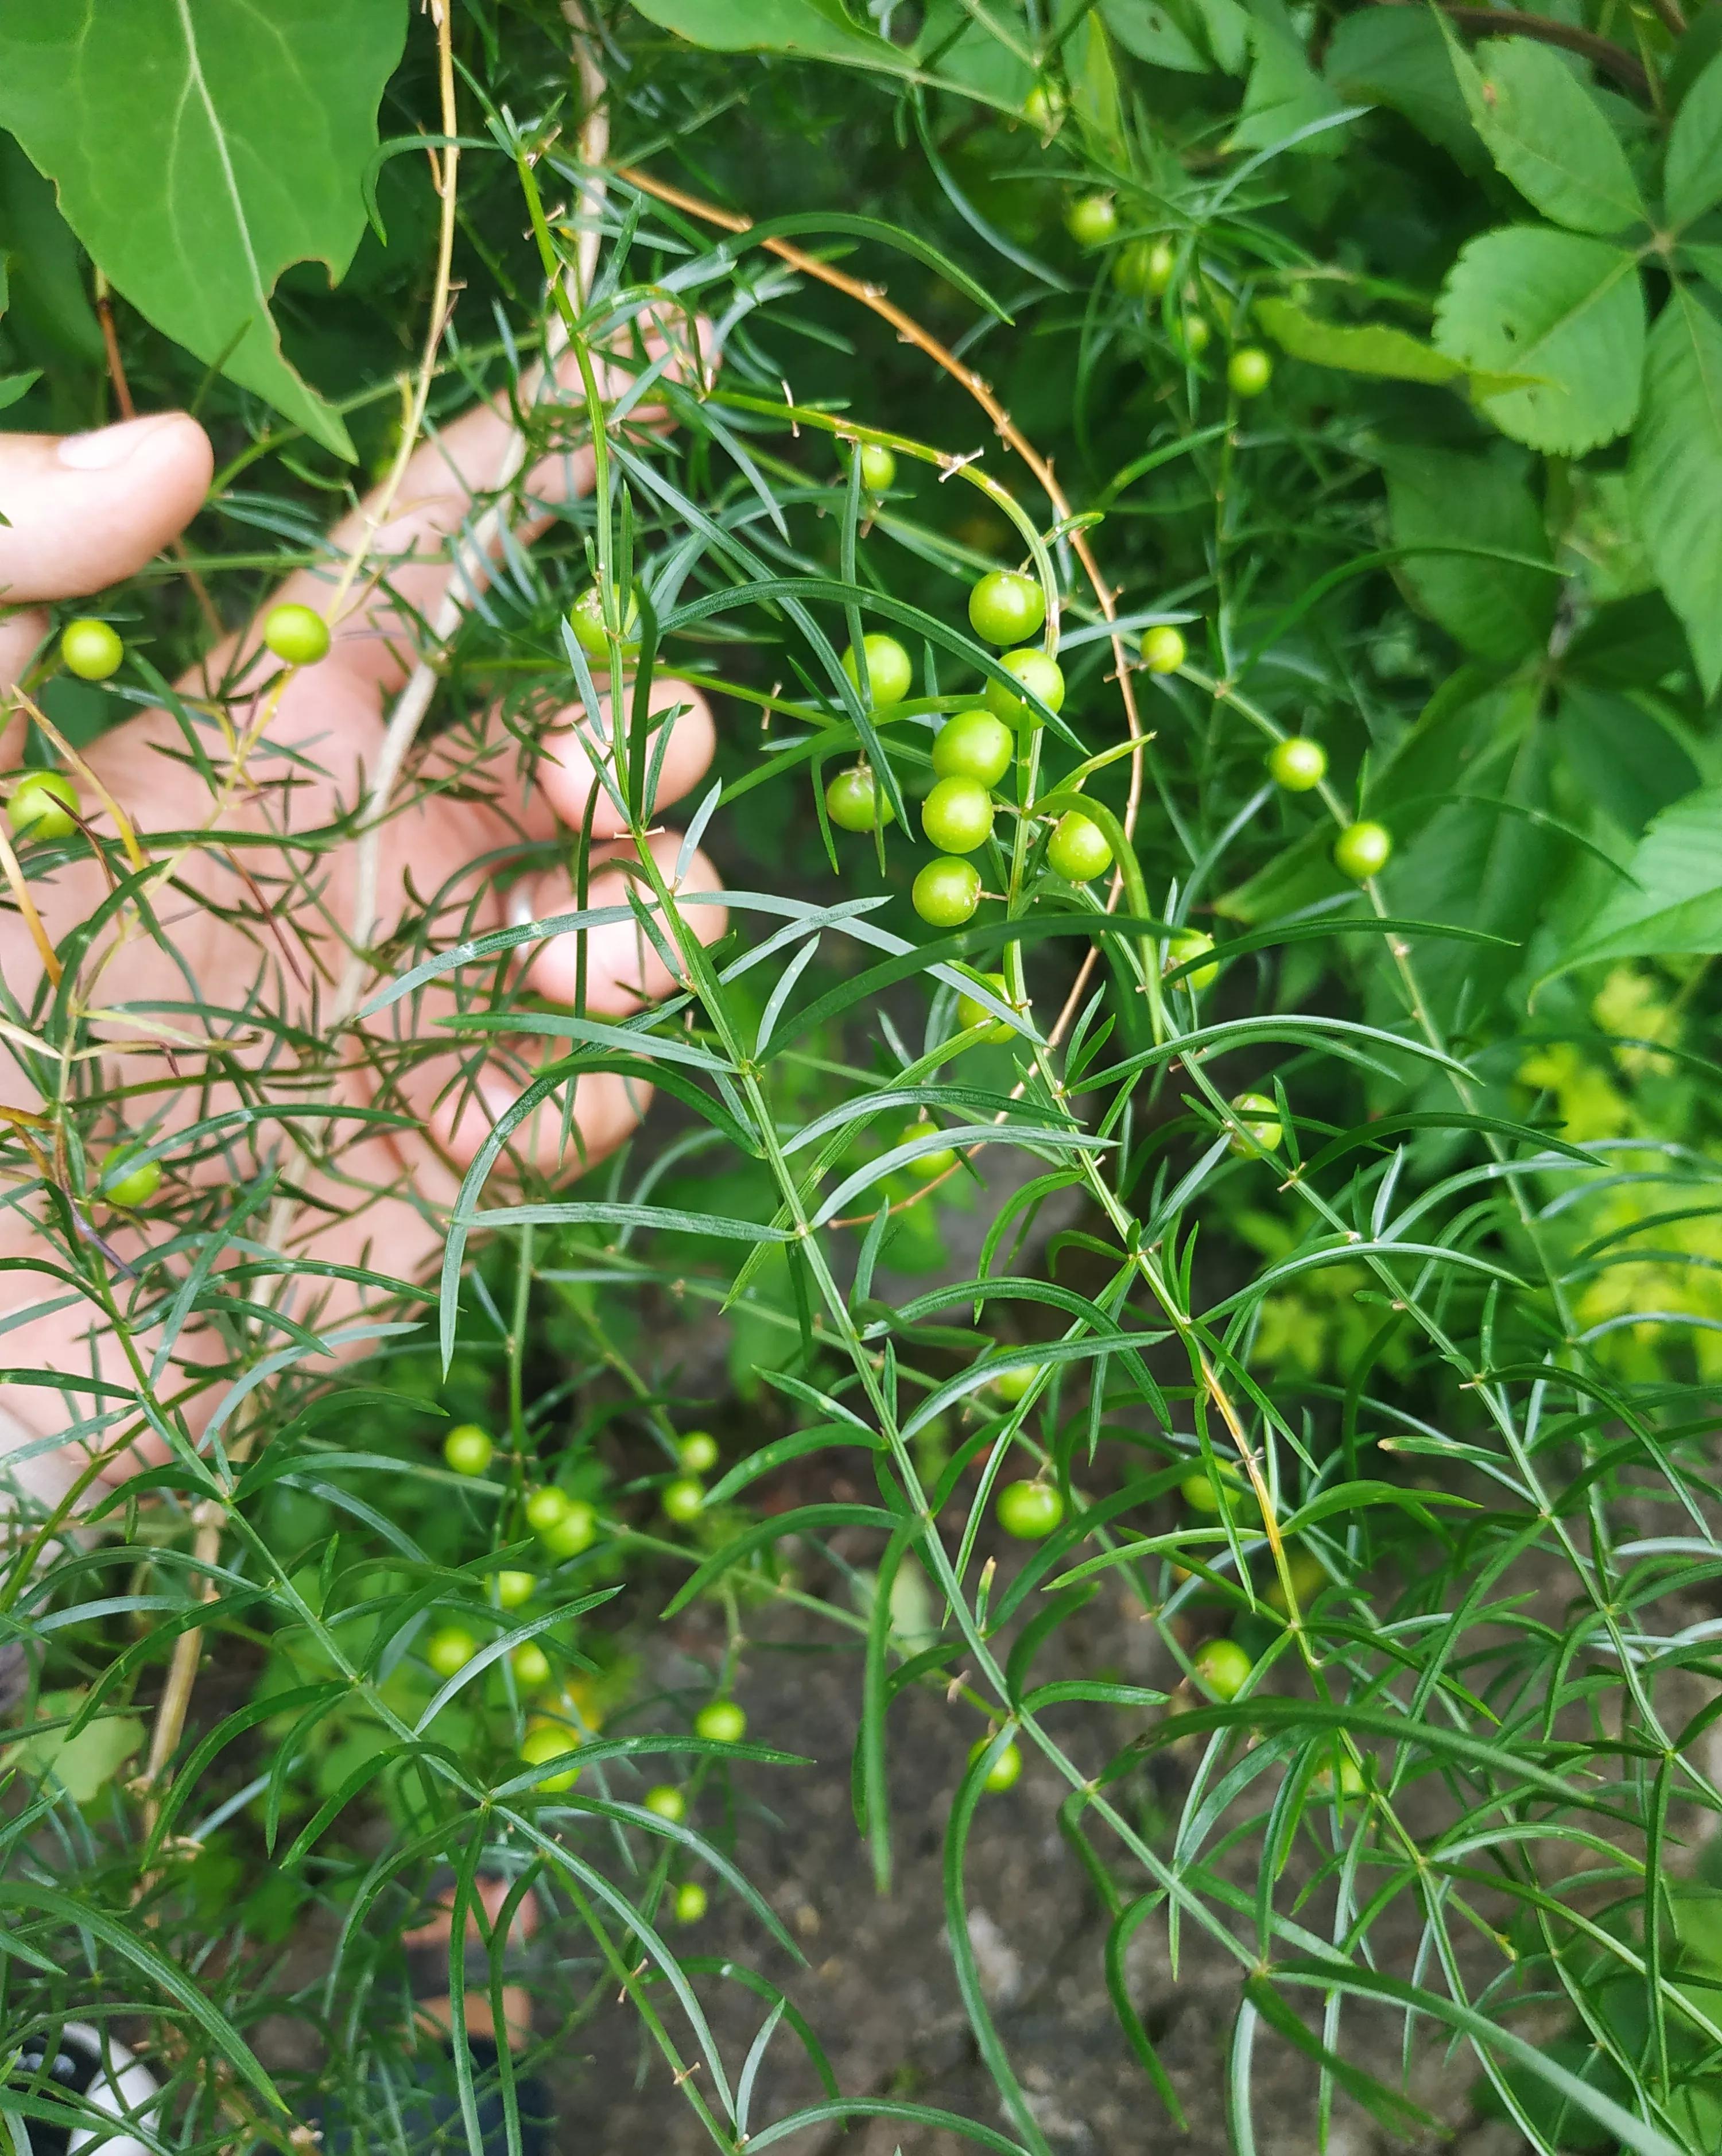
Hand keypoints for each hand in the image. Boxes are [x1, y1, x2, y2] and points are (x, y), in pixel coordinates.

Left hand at [0, 356, 724, 1502]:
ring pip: (624, 911)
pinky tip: (519, 1101)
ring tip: (565, 965)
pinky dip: (604, 1076)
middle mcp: (358, 862)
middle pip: (572, 745)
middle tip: (604, 786)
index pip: (426, 573)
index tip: (666, 376)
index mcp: (252, 747)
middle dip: (634, 734)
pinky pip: (593, 1090)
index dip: (540, 472)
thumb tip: (180, 441)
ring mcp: (415, 1014)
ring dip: (649, 912)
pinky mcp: (446, 1164)